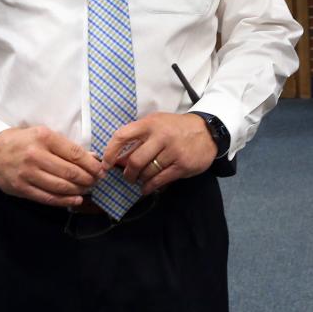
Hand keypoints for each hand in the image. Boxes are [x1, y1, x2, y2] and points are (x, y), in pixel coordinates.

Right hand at [0, 126, 105, 206]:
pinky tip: (76, 199)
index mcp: (44, 137)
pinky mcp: (21, 189)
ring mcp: (27, 174)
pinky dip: (65, 200)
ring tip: (88, 189)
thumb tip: (92, 158)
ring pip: (60, 186)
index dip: (91, 164)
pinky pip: (47, 197)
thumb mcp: (44, 135)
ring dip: (79, 190)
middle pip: (69, 172)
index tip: (101, 169)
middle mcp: (35, 155)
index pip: (74, 153)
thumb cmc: (23, 141)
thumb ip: (66, 147)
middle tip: (97, 181)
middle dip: (88, 178)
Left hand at [102, 112, 216, 195]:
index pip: (123, 136)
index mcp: (150, 123)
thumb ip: (138, 139)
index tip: (105, 164)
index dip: (110, 152)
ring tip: (142, 180)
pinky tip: (148, 188)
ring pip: (147, 172)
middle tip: (128, 177)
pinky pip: (160, 180)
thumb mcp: (157, 124)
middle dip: (128, 173)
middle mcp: (161, 136)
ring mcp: (173, 151)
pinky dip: (150, 187)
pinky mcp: (182, 165)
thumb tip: (118, 160)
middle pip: (135, 160)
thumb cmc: (175, 128)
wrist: (207, 131)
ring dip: (141, 180)